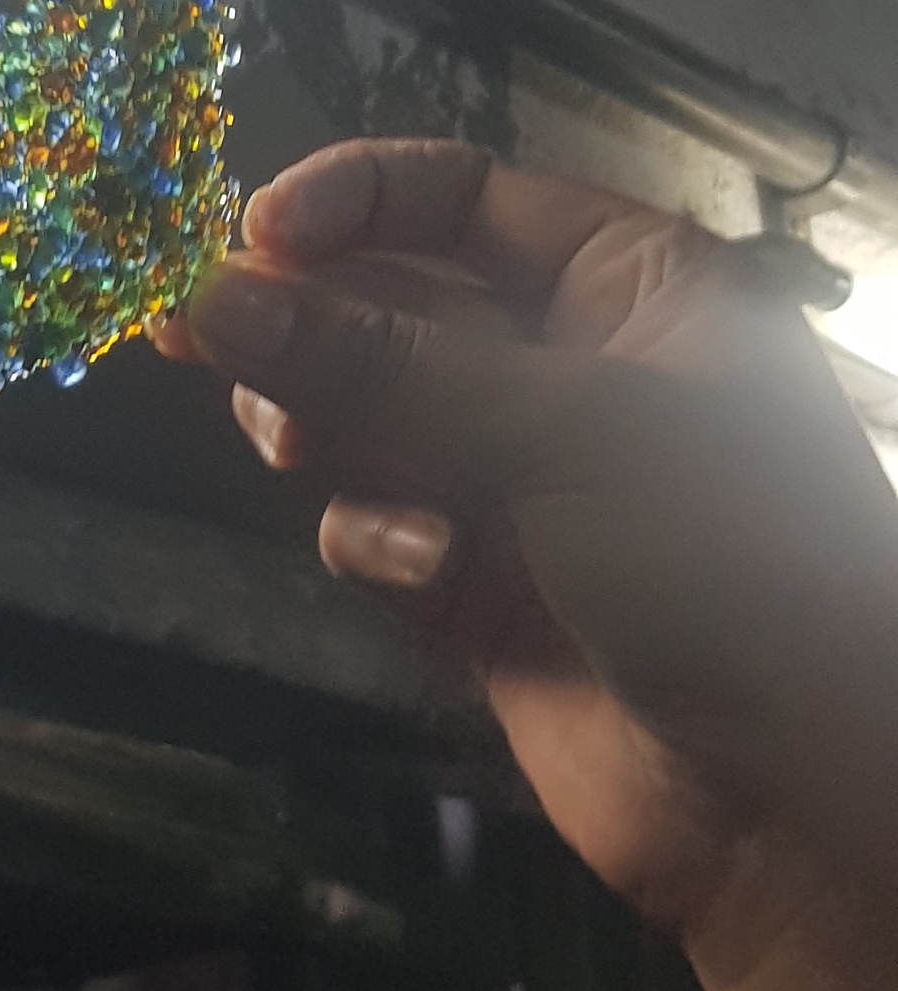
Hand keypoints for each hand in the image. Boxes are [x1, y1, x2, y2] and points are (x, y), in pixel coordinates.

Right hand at [166, 140, 897, 960]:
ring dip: (327, 430)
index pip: (460, 195)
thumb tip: (212, 296)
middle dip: (306, 322)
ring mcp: (519, 481)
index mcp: (630, 283)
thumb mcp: (563, 431)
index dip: (350, 202)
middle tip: (196, 338)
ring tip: (302, 453)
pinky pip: (374, 526)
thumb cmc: (728, 562)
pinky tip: (418, 572)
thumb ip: (379, 364)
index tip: (245, 237)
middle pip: (391, 302)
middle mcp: (571, 366)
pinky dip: (374, 539)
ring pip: (363, 416)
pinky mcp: (475, 587)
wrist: (794, 794)